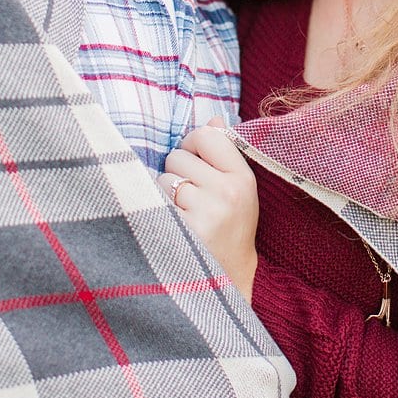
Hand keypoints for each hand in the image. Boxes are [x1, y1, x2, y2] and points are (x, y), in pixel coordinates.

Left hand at [159, 117, 258, 300]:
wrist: (230, 279)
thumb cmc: (230, 226)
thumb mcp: (238, 189)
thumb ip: (225, 152)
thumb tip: (214, 118)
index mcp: (242, 178)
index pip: (205, 135)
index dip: (193, 147)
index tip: (196, 165)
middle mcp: (227, 193)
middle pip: (178, 156)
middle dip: (178, 173)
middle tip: (190, 198)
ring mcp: (205, 214)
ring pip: (163, 179)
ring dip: (165, 194)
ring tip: (183, 214)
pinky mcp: (182, 233)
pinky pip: (154, 202)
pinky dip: (157, 212)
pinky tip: (172, 227)